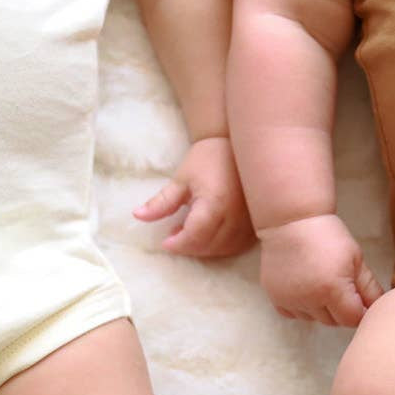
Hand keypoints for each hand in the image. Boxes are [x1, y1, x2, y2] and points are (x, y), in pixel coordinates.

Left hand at [134, 136, 256, 257]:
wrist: (239, 145)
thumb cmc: (208, 159)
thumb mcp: (181, 180)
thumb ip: (161, 202)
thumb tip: (137, 216)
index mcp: (215, 202)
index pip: (195, 235)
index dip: (178, 243)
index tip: (165, 241)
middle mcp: (236, 215)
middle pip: (209, 245)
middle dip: (188, 247)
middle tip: (174, 237)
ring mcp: (250, 220)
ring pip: (225, 249)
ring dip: (204, 249)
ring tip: (190, 234)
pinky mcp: (257, 222)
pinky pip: (239, 245)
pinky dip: (222, 247)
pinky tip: (209, 236)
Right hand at [258, 214, 382, 326]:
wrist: (291, 220)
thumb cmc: (328, 235)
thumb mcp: (356, 258)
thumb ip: (370, 288)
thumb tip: (380, 309)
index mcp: (332, 289)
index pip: (352, 319)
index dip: (360, 311)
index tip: (360, 298)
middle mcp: (309, 299)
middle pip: (333, 322)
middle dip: (341, 309)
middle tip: (341, 285)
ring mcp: (290, 300)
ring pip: (314, 319)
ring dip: (321, 309)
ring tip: (321, 282)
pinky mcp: (275, 297)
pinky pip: (294, 314)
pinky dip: (302, 306)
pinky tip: (305, 286)